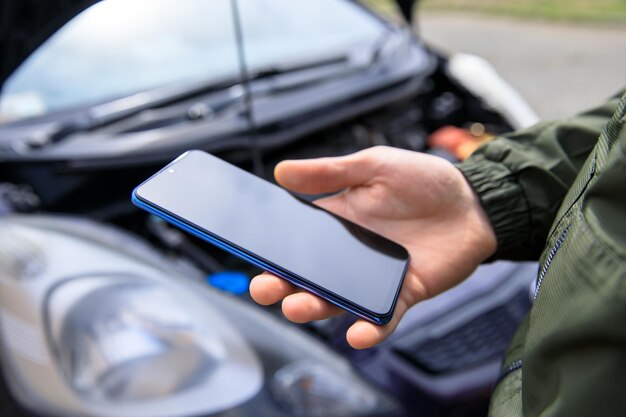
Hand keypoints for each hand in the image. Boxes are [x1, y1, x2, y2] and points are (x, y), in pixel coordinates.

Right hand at [250, 146, 496, 348]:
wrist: (474, 202)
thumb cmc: (424, 181)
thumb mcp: (373, 166)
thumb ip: (330, 173)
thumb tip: (281, 171)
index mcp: (336, 223)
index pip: (294, 241)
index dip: (271, 250)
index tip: (250, 254)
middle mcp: (348, 254)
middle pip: (306, 277)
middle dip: (282, 286)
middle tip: (264, 288)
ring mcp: (373, 278)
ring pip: (336, 301)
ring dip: (314, 308)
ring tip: (299, 307)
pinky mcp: (402, 294)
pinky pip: (381, 318)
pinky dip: (369, 329)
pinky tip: (357, 334)